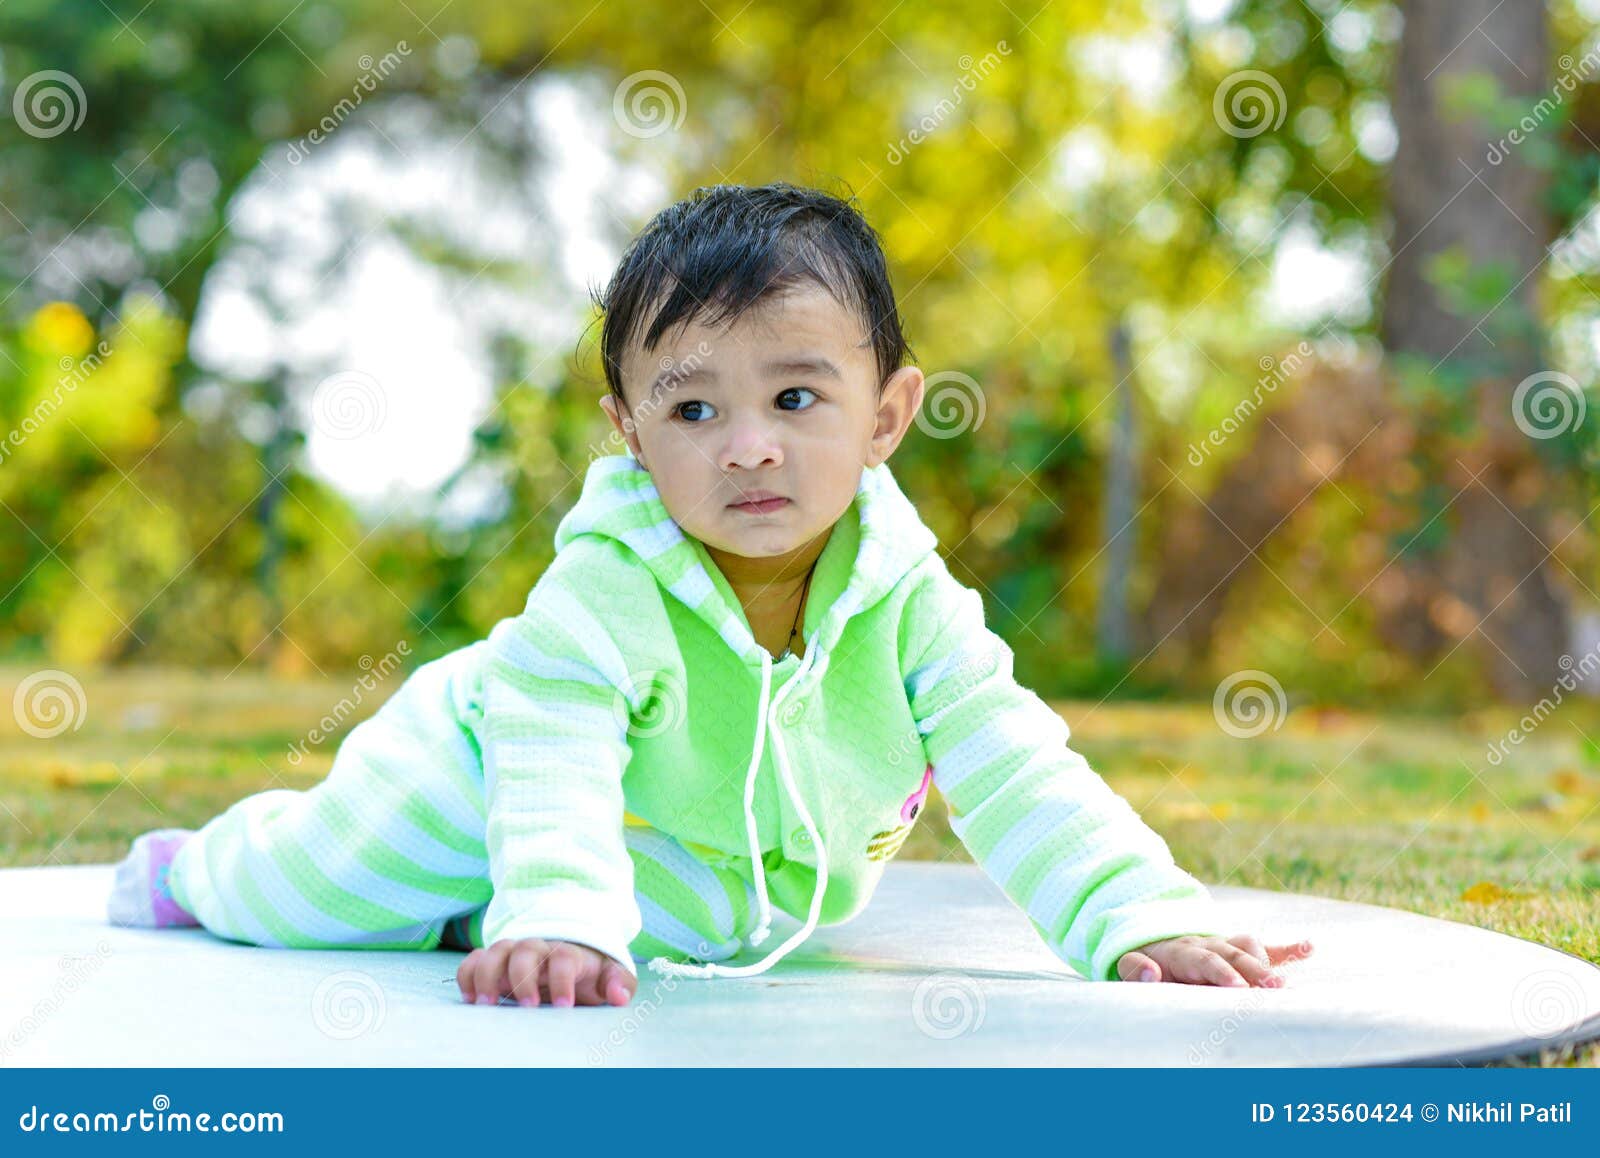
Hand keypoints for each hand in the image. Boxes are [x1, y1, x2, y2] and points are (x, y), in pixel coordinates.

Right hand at [456, 938, 636, 1007]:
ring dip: (487, 975)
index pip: (565, 957)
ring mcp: (513, 953)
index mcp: (569, 953)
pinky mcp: (493, 962)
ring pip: (495, 951)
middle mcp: (538, 948)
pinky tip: (469, 999)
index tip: (564, 1007)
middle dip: (523, 977)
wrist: (569, 963)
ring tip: (487, 1005)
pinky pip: (474, 960)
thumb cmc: (589, 976)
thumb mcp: (610, 978)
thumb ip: (619, 984)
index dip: (563, 980)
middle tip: (526, 1007)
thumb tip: (619, 996)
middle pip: (526, 950)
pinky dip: (468, 975)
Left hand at [1116, 933, 1313, 987]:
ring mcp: (1224, 944)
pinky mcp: (1238, 950)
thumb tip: (1149, 972)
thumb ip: (1135, 969)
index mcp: (1181, 951)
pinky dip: (1287, 948)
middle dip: (1253, 970)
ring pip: (1249, 946)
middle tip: (1273, 988)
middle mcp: (1207, 943)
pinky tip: (1309, 949)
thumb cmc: (1142, 964)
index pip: (1203, 960)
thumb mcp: (1128, 965)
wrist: (1151, 944)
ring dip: (1267, 963)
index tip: (1237, 988)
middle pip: (1232, 953)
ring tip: (1283, 986)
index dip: (1220, 972)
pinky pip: (1265, 946)